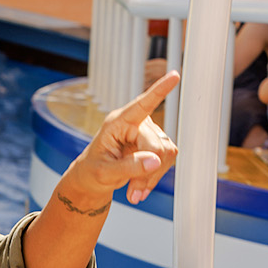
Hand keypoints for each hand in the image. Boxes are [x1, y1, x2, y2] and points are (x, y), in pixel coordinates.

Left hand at [64, 70, 180, 205]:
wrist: (93, 180)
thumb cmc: (92, 171)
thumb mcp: (104, 173)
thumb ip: (129, 167)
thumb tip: (155, 161)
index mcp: (118, 122)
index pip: (141, 104)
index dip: (159, 91)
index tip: (174, 75)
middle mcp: (136, 123)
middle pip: (157, 145)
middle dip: (148, 171)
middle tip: (133, 192)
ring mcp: (148, 134)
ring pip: (165, 155)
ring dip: (151, 177)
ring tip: (133, 191)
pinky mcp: (156, 146)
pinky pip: (167, 161)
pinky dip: (154, 178)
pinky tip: (140, 188)